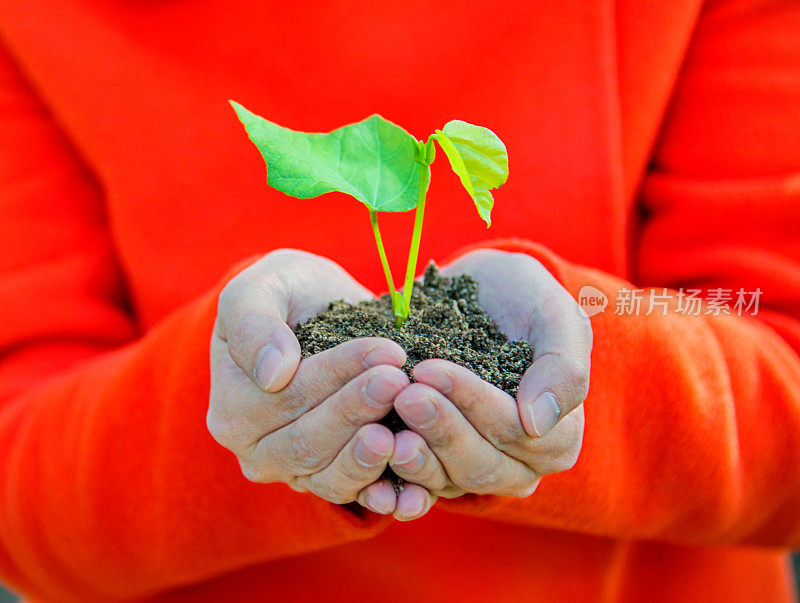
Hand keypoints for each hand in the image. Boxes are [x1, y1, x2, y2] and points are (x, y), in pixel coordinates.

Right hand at [207, 249, 409, 511]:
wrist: (322, 311)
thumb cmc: (287, 294)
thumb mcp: (261, 289)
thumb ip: (253, 324)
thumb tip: (272, 374)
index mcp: (232, 411)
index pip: (286, 398)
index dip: (337, 375)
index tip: (385, 350)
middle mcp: (258, 452)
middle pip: (309, 442)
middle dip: (358, 410)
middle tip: (400, 381)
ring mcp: (298, 473)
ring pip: (333, 477)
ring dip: (372, 455)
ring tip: (408, 429)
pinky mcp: (336, 481)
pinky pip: (359, 496)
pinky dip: (388, 493)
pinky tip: (416, 485)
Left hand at [389, 248, 590, 505]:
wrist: (469, 291)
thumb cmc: (519, 296)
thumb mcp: (552, 312)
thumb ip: (563, 365)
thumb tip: (538, 423)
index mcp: (557, 436)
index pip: (517, 432)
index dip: (475, 403)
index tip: (430, 369)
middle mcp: (518, 464)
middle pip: (482, 465)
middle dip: (441, 429)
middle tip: (404, 395)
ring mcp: (473, 470)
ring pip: (448, 480)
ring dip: (416, 458)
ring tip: (385, 430)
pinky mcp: (434, 467)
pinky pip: (415, 488)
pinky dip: (394, 484)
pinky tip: (373, 466)